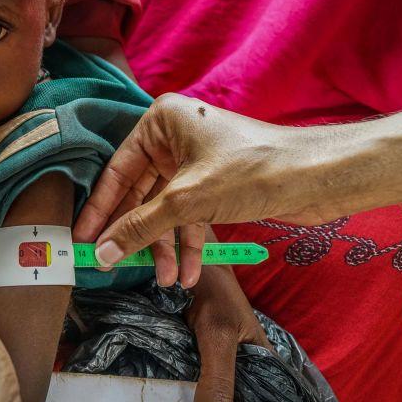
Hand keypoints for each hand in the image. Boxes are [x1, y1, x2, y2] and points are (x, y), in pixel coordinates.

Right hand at [74, 93, 309, 284]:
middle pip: (141, 192)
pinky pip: (189, 215)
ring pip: (166, 208)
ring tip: (166, 280)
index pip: (118, 170)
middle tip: (117, 266)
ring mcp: (196, 160)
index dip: (101, 209)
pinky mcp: (215, 183)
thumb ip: (141, 227)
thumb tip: (103, 252)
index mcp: (162, 121)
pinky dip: (188, 243)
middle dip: (137, 234)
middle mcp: (175, 136)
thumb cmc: (252, 171)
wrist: (317, 176)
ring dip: (165, 245)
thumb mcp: (187, 201)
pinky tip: (188, 273)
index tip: (83, 239)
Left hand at [186, 265, 271, 401]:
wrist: (182, 261)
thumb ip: (218, 380)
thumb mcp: (218, 336)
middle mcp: (241, 367)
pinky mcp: (190, 357)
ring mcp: (214, 363)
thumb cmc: (213, 293)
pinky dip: (175, 395)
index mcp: (262, 364)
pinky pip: (184, 382)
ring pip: (204, 396)